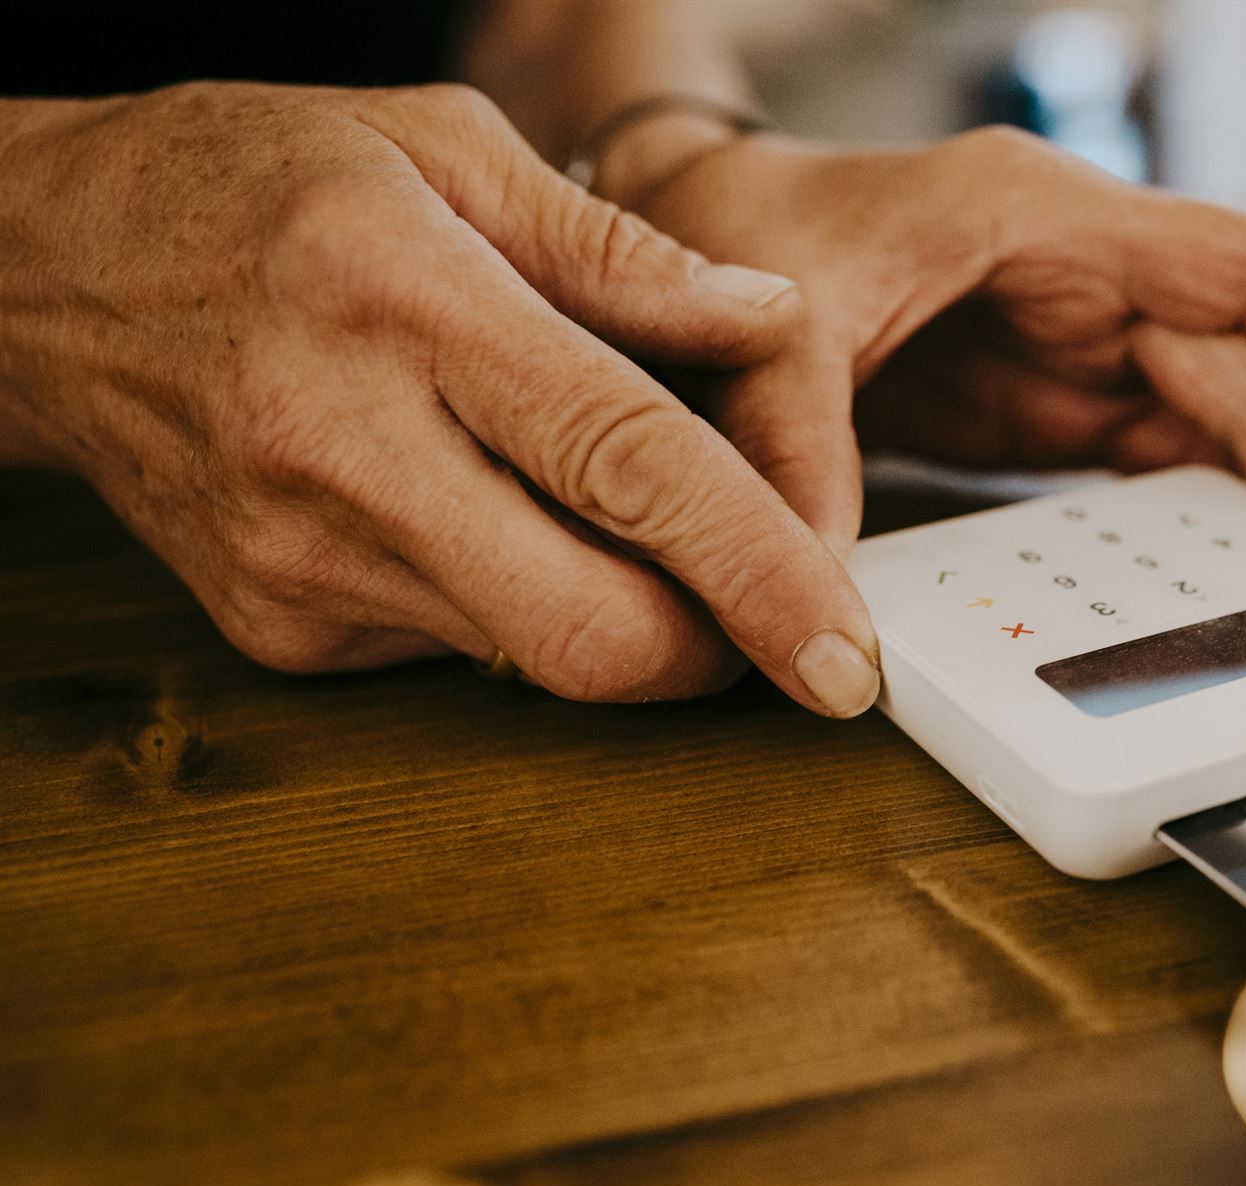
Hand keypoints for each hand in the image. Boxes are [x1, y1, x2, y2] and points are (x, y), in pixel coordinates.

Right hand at [0, 83, 879, 711]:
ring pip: (541, 662)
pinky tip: (487, 513)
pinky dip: (526, 602)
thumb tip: (769, 317)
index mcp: (411, 306)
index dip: (761, 575)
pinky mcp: (280, 633)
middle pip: (594, 636)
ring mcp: (303, 564)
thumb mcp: (441, 145)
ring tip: (609, 513)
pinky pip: (468, 652)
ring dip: (629, 617)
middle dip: (719, 652)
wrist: (38, 277)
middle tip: (775, 614)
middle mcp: (348, 455)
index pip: (629, 469)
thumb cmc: (254, 186)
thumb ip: (622, 248)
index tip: (847, 656)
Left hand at [617, 127, 1245, 562]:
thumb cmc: (741, 224)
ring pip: (1222, 421)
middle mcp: (1090, 277)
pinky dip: (1202, 524)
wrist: (693, 226)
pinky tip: (1229, 586)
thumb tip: (826, 612)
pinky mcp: (1051, 404)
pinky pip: (1157, 461)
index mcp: (1053, 221)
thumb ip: (801, 457)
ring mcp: (1077, 344)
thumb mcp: (769, 334)